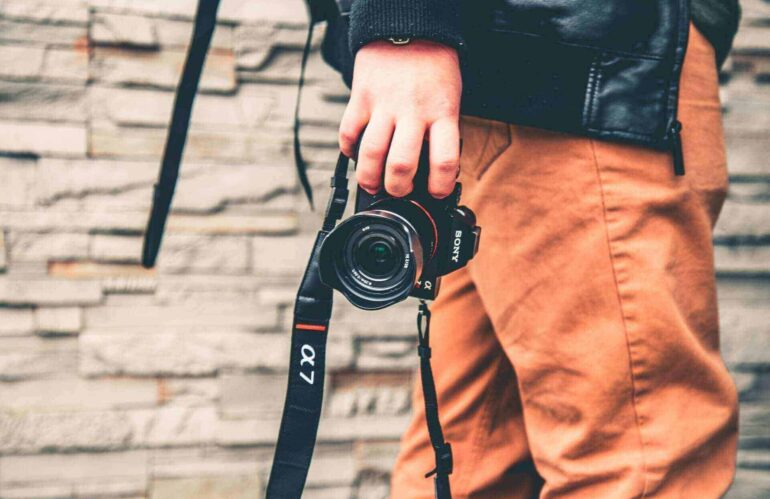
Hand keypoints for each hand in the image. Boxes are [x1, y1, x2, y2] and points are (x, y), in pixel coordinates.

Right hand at [339, 40, 461, 197]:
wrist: (407, 27)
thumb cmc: (434, 68)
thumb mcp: (450, 99)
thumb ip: (441, 131)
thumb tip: (432, 169)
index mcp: (442, 112)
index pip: (444, 160)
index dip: (439, 185)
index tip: (435, 193)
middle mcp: (413, 111)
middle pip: (402, 165)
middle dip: (398, 189)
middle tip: (397, 192)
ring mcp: (384, 105)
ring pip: (372, 154)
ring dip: (369, 178)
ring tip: (372, 184)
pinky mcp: (361, 97)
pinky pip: (348, 133)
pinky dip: (349, 151)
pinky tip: (355, 156)